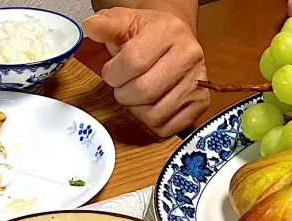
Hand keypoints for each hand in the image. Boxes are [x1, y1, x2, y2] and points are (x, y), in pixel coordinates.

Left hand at [83, 8, 208, 137]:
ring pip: (154, 114)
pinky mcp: (200, 104)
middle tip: (123, 86)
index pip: (133, 62)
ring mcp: (198, 82)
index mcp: (170, 31)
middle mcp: (189, 55)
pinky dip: (153, 122)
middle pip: (144, 91)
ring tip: (138, 95)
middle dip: (124, 94)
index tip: (111, 72)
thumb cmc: (147, 35)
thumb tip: (90, 26)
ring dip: (138, 110)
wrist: (175, 41)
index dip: (113, 74)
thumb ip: (106, 24)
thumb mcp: (125, 22)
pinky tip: (151, 105)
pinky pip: (167, 127)